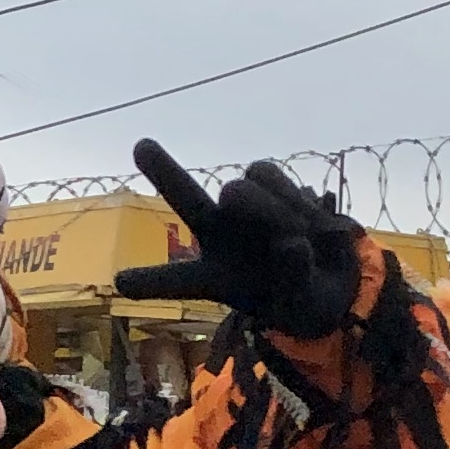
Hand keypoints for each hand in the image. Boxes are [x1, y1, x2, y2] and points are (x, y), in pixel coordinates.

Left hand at [116, 141, 363, 337]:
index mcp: (214, 275)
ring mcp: (241, 207)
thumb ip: (295, 277)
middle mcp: (219, 235)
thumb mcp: (299, 302)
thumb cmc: (300, 297)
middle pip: (187, 199)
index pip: (176, 279)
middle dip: (165, 172)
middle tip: (141, 146)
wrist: (327, 273)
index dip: (150, 281)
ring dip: (270, 209)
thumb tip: (293, 243)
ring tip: (297, 234)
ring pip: (241, 187)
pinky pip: (269, 176)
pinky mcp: (266, 183)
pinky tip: (306, 217)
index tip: (121, 282)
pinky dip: (289, 196)